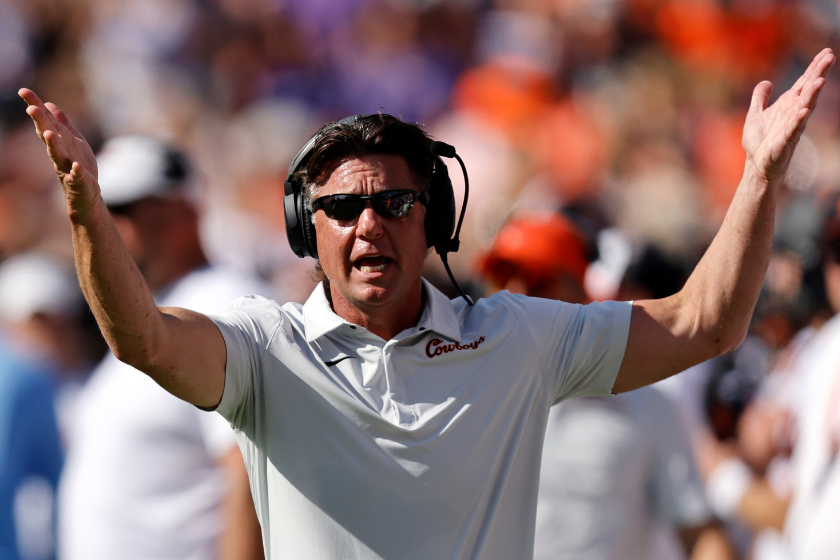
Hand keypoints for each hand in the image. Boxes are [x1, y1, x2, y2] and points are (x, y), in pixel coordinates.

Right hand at [19, 88, 99, 217]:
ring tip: (49, 133)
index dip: (35, 106)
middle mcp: (59, 153)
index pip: (45, 121)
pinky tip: (76, 166)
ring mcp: (67, 167)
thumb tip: (49, 104)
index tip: (23, 91)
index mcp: (58, 141)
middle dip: (40, 122)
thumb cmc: (78, 164)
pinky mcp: (78, 181)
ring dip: (53, 144)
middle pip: (48, 135)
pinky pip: (76, 176)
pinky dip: (75, 171)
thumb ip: (62, 123)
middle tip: (32, 108)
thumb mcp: (72, 140)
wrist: (86, 193)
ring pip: (57, 155)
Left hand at [743, 48, 834, 186]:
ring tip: (820, 80)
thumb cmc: (759, 141)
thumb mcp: (755, 114)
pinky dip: (799, 119)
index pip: (803, 83)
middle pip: (809, 90)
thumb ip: (760, 98)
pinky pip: (794, 129)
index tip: (826, 52)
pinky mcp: (786, 141)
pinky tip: (805, 110)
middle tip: (830, 57)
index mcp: (788, 105)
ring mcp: (792, 126)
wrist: (756, 164)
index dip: (814, 68)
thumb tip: (766, 82)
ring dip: (813, 94)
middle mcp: (794, 113)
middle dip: (818, 74)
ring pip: (805, 107)